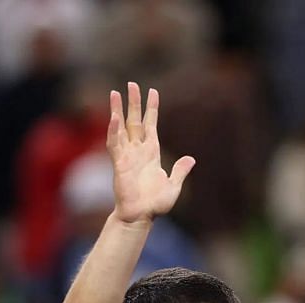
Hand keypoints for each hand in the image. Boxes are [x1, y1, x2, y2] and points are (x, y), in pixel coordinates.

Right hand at [106, 82, 195, 224]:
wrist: (142, 216)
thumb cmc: (156, 204)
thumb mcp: (174, 185)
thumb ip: (180, 171)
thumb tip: (191, 158)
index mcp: (152, 153)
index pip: (151, 125)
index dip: (152, 109)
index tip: (153, 92)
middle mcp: (138, 150)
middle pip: (134, 121)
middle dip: (133, 103)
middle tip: (131, 84)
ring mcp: (127, 155)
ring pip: (121, 128)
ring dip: (118, 110)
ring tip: (115, 93)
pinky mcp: (118, 164)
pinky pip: (114, 144)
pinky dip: (113, 131)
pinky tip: (113, 118)